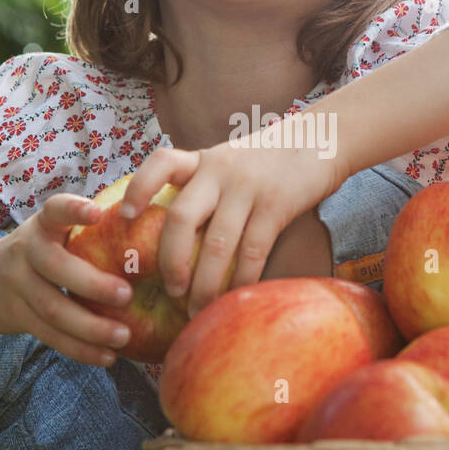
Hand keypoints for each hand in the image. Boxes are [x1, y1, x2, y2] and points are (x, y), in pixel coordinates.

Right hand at [0, 194, 135, 365]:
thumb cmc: (40, 252)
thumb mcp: (52, 233)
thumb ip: (87, 234)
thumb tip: (160, 238)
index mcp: (43, 225)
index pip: (55, 210)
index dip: (74, 210)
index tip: (96, 212)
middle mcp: (26, 251)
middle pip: (54, 266)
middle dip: (92, 283)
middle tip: (127, 295)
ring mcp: (18, 285)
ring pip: (53, 308)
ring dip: (90, 327)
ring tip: (124, 336)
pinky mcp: (18, 318)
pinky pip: (50, 336)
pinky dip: (80, 349)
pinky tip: (108, 357)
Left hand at [118, 131, 344, 316]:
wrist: (322, 139)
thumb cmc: (270, 160)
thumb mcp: (230, 162)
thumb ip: (206, 187)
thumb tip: (180, 239)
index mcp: (203, 160)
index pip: (161, 163)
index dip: (139, 189)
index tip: (126, 216)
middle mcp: (219, 171)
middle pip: (181, 218)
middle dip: (171, 261)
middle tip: (171, 292)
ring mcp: (247, 188)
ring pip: (216, 244)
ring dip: (205, 284)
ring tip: (199, 310)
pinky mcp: (276, 205)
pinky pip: (252, 251)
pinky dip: (242, 279)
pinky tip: (236, 297)